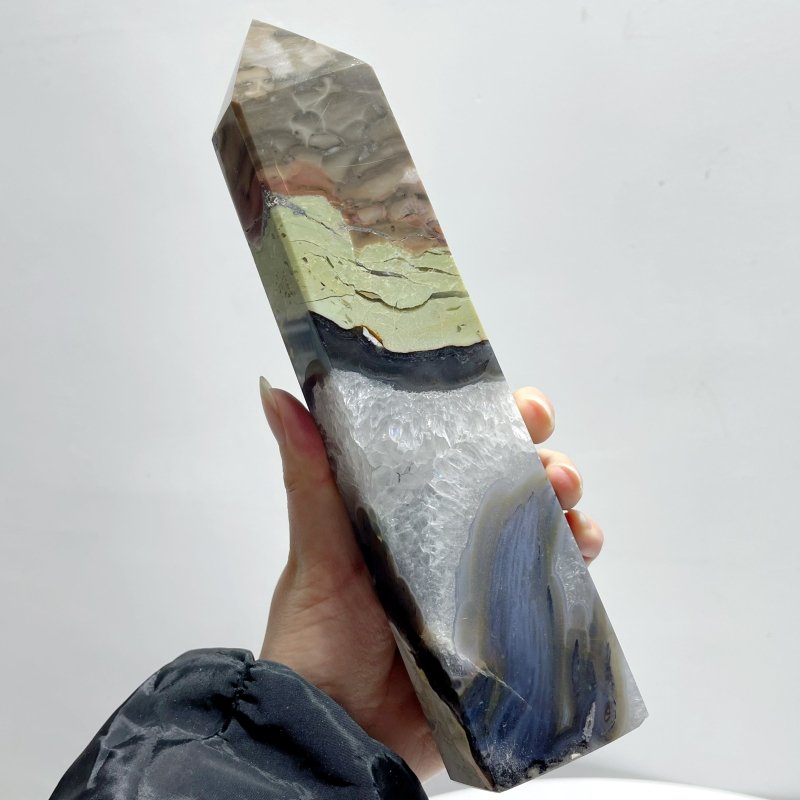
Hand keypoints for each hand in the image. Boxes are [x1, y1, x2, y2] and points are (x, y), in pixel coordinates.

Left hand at [257, 378, 603, 782]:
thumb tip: (275, 394)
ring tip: (566, 500)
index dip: (493, 419)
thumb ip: (307, 473)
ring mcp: (479, 583)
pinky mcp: (504, 629)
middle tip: (550, 461)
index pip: (457, 447)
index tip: (519, 406)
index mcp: (404, 508)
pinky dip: (577, 562)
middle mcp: (446, 539)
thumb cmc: (319, 641)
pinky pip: (553, 587)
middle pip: (509, 481)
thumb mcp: (317, 548)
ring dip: (565, 504)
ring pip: (540, 526)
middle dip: (541, 459)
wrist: (340, 736)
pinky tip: (583, 549)